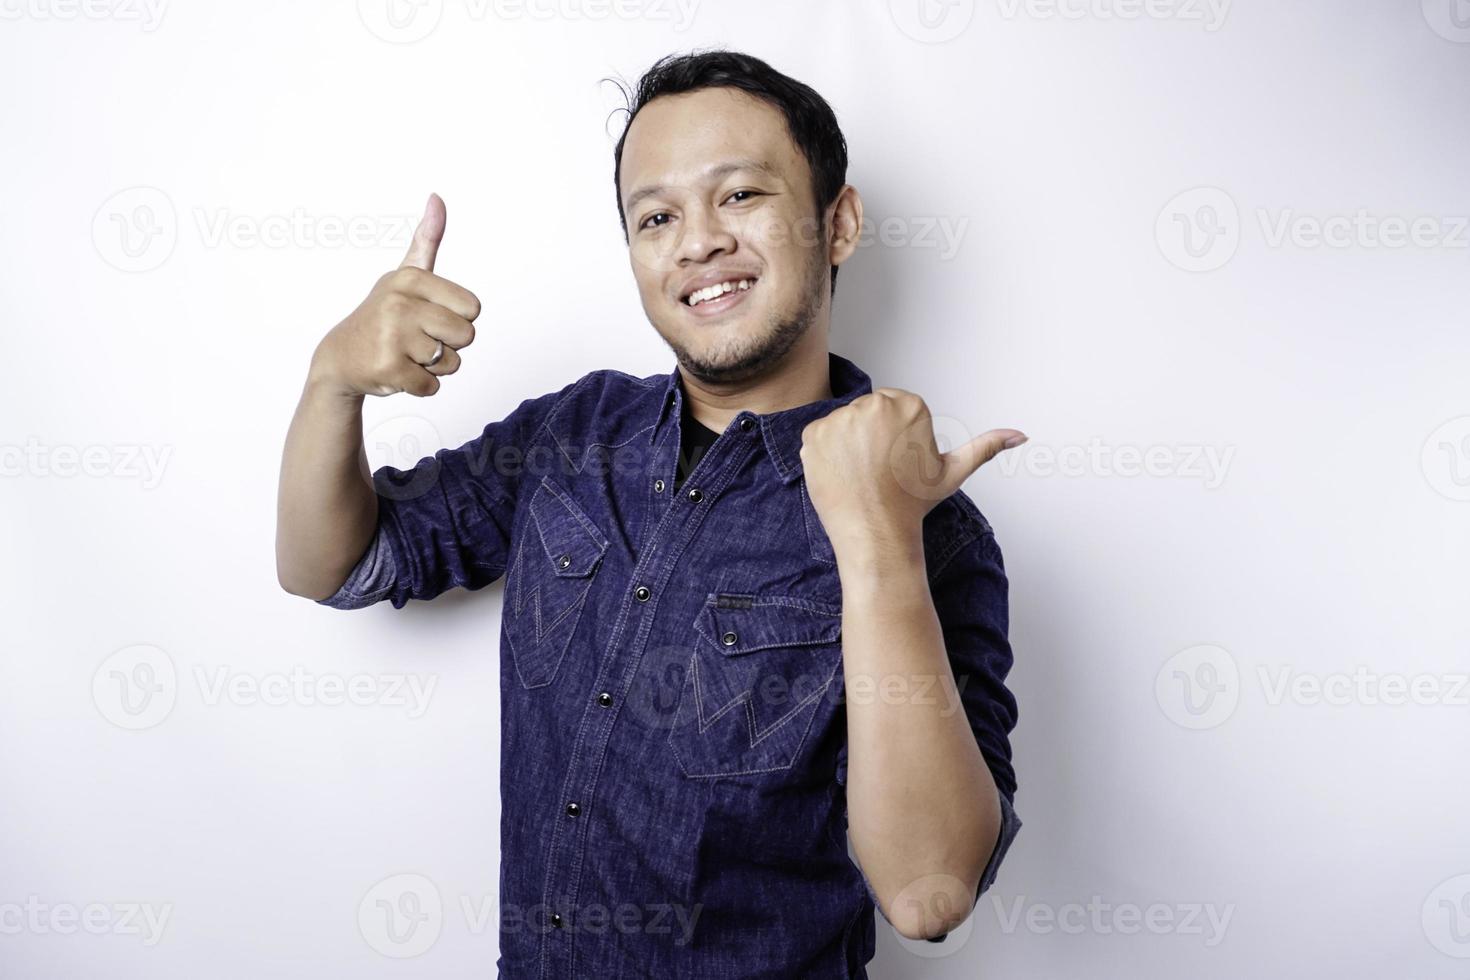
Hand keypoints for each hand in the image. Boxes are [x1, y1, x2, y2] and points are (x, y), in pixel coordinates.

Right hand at [309, 193, 479, 397]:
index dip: (457, 319)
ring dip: (434, 367)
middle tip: (417, 340)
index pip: (473, 309)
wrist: (340, 357)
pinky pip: (433, 386)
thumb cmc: (382, 314)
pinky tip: (397, 371)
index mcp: (411, 279)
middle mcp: (400, 303)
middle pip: (467, 337)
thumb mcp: (404, 274)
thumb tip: (437, 197)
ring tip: (405, 354)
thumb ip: (426, 240)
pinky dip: (420, 386)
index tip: (429, 316)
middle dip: (448, 345)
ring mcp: (392, 337)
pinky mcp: (388, 369)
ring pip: (452, 364)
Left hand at [798, 387, 1024, 552]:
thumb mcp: (954, 471)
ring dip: (847, 444)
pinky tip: (841, 474)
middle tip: (879, 470)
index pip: (892, 407)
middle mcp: (873, 404)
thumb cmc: (914, 503)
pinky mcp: (813, 435)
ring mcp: (840, 419)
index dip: (894, 437)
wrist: (876, 533)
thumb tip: (1021, 436)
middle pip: (866, 413)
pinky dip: (825, 454)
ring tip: (861, 473)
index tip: (898, 462)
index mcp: (908, 404)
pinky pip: (818, 437)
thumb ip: (986, 446)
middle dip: (870, 437)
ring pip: (842, 425)